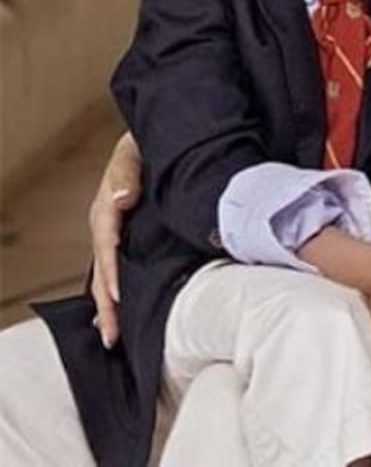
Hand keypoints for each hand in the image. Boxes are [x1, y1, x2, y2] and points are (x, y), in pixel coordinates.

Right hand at [87, 132, 142, 347]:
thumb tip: (120, 199)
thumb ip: (124, 173)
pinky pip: (122, 270)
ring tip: (114, 337)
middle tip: (112, 336)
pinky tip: (123, 315)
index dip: (112, 270)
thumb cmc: (145, 146)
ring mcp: (118, 236)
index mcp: (107, 209)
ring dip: (111, 307)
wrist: (158, 141)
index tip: (119, 295)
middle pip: (104, 271)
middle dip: (107, 305)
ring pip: (110, 277)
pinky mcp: (130, 239)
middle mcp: (109, 227)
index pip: (106, 244)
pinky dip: (121, 294)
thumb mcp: (133, 152)